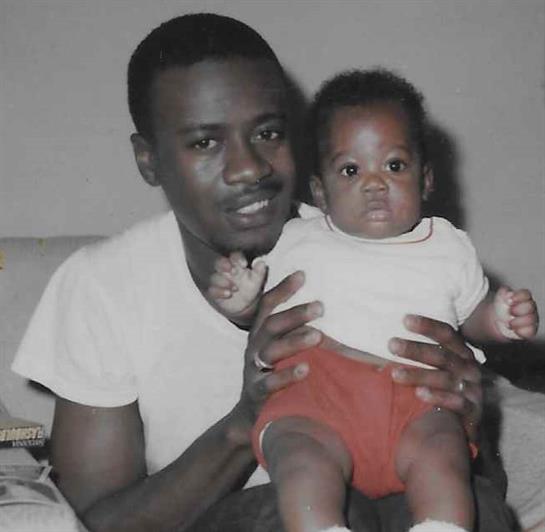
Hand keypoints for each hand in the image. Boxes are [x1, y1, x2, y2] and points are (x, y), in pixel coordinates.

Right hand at [208, 251, 266, 322]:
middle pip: (220, 263)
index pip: (235, 256)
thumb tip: (261, 262)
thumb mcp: (257, 280)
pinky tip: (228, 294)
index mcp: (236, 264)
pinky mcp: (215, 292)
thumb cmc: (249, 287)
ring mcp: (219, 281)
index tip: (244, 264)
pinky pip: (213, 291)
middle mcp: (226, 271)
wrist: (246, 305)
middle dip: (223, 264)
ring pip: (215, 277)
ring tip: (234, 287)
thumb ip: (259, 271)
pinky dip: (219, 292)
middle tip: (230, 269)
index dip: (237, 258)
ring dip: (223, 281)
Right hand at [236, 271, 321, 427]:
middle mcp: (254, 347)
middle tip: (321, 306)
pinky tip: (305, 370)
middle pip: (272, 325)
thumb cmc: (273, 376)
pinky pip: (270, 383)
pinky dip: (287, 376)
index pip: (268, 305)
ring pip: (271, 351)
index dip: (283, 289)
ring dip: (294, 341)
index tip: (302, 274)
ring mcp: (253, 369)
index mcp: (261, 333)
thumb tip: (328, 313)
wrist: (250, 417)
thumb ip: (297, 332)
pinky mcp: (256, 393)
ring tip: (318, 335)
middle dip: (295, 314)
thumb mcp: (280, 351)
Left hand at [389, 315, 481, 441]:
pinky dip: (438, 397)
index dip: (428, 326)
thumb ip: (424, 353)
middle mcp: (469, 369)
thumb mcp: (441, 368)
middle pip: (442, 356)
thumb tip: (390, 342)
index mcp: (461, 353)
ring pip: (445, 379)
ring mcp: (473, 390)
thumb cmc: (447, 388)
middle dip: (415, 350)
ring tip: (395, 373)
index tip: (405, 320)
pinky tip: (419, 393)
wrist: (469, 423)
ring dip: (419, 374)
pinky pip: (456, 403)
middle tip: (391, 344)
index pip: (447, 335)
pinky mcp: (473, 411)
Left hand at [494, 286, 538, 339]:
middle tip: (510, 312)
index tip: (509, 300)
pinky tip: (514, 329)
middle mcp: (529, 307)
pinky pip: (530, 331)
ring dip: (518, 321)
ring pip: (531, 319)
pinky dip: (521, 331)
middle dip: (518, 309)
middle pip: (530, 306)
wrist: (498, 320)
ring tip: (508, 323)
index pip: (525, 294)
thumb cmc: (501, 307)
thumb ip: (503, 293)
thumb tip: (506, 292)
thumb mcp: (499, 298)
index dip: (518, 296)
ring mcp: (531, 319)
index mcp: (523, 297)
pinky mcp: (529, 330)